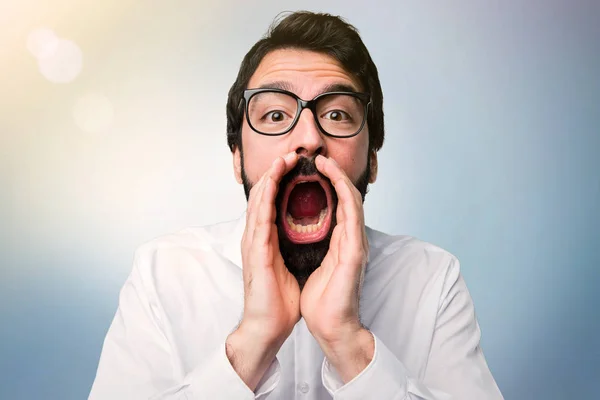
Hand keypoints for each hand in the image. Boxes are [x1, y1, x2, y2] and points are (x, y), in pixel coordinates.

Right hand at [226, 151, 300, 389]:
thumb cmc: (280, 301)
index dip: (281, 182)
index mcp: (266, 240)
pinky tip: (273, 181)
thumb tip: (310, 234)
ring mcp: (254, 243)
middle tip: (290, 155)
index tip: (296, 167)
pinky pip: (260, 217)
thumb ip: (294, 247)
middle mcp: (257, 237)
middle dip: (276, 173)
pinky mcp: (256, 252)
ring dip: (270, 177)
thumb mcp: (291, 266)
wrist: (269, 326)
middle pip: (263, 196)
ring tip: (283, 159)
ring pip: (259, 200)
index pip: (272, 203)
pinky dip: (266, 196)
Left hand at [300, 154, 373, 381]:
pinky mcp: (355, 251)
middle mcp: (350, 239)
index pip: (335, 205)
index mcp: (339, 242)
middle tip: (317, 158)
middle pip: (345, 197)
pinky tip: (334, 177)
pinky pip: (352, 213)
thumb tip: (296, 231)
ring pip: (351, 199)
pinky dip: (344, 192)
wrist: (330, 326)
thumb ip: (311, 246)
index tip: (309, 170)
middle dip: (332, 174)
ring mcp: (355, 243)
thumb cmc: (320, 301)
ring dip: (339, 177)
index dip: (325, 185)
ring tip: (324, 160)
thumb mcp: (311, 264)